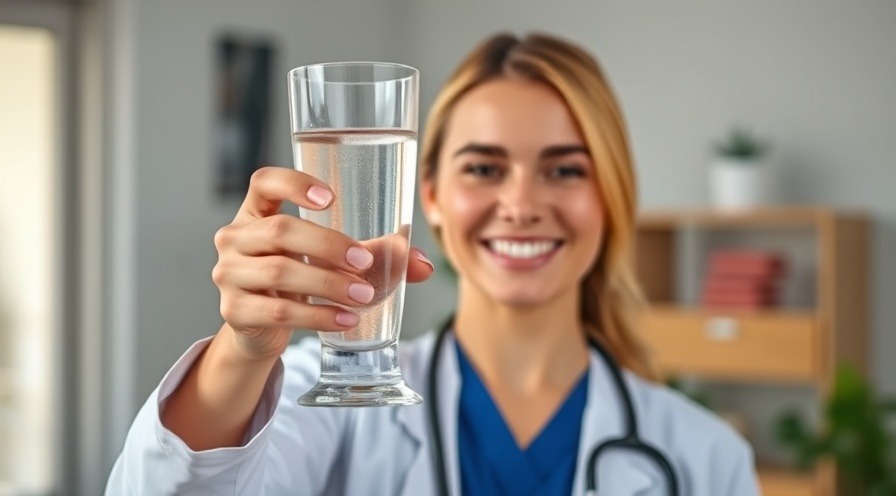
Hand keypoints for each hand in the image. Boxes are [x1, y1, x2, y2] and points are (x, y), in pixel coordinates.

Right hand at [212, 166, 434, 359]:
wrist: (259, 330)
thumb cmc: (299, 279)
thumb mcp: (330, 261)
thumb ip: (376, 256)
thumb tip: (423, 264)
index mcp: (256, 212)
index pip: (263, 182)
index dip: (294, 183)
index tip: (332, 198)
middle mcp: (235, 237)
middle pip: (280, 230)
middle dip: (328, 245)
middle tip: (365, 263)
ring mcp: (229, 275)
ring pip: (279, 273)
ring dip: (328, 284)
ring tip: (365, 297)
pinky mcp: (234, 312)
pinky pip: (279, 312)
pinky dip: (318, 316)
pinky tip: (346, 320)